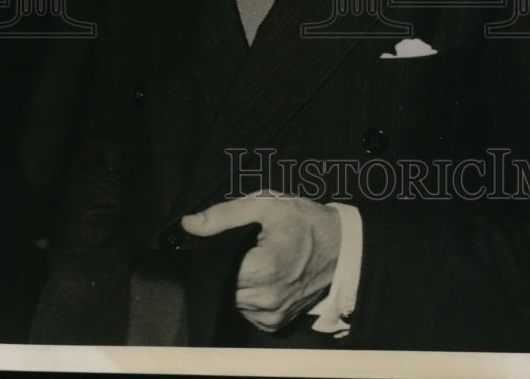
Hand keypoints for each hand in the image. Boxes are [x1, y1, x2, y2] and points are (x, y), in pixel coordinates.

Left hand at [181, 194, 340, 331]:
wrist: (340, 246)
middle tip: (244, 248)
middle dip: (226, 267)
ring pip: (232, 301)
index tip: (225, 242)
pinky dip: (248, 296)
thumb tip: (190, 224)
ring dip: (236, 283)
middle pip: (221, 287)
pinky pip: (247, 313)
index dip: (213, 255)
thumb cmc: (305, 223)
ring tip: (255, 261)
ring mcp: (272, 314)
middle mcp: (267, 298)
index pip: (215, 270)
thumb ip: (224, 214)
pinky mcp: (275, 323)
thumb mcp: (266, 205)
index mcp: (262, 269)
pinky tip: (261, 277)